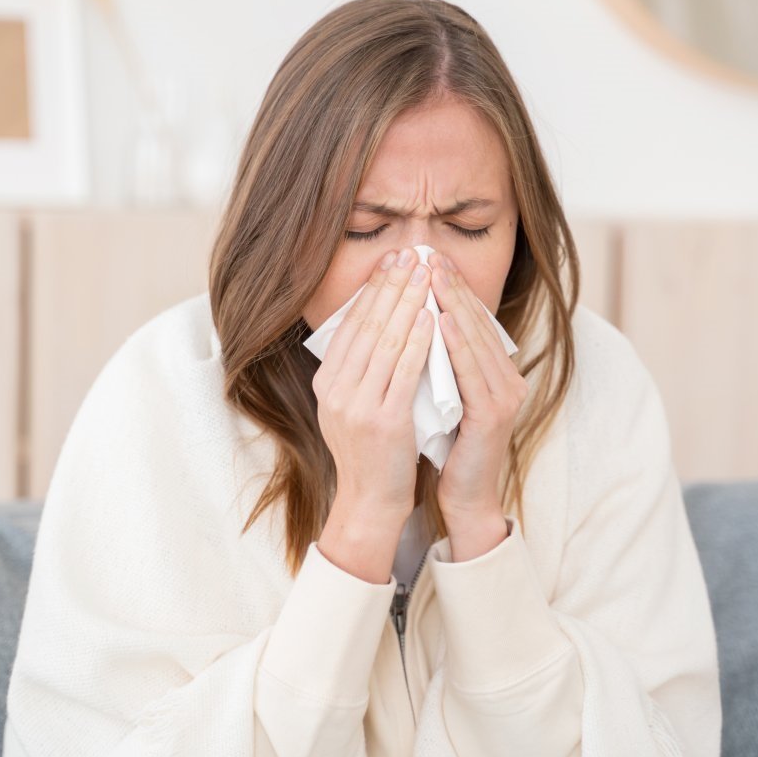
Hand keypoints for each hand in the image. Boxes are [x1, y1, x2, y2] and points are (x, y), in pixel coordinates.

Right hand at [312, 247, 434, 528]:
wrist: (371, 501)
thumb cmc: (370, 452)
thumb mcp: (350, 406)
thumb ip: (358, 369)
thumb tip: (375, 322)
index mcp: (327, 384)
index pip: (350, 325)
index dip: (371, 290)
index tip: (390, 262)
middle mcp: (336, 391)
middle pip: (366, 326)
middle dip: (390, 286)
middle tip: (410, 255)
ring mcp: (358, 406)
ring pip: (386, 342)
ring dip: (407, 303)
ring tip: (424, 275)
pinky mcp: (384, 421)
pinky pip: (403, 371)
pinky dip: (418, 342)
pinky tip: (430, 318)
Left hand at [426, 251, 530, 522]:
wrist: (463, 497)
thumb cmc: (447, 446)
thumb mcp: (442, 395)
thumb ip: (437, 363)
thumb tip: (412, 323)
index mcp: (494, 373)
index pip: (472, 321)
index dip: (453, 289)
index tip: (430, 259)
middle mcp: (507, 379)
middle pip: (477, 323)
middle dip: (452, 287)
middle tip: (431, 255)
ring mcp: (504, 397)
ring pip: (475, 341)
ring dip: (453, 305)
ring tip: (433, 276)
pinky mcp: (493, 416)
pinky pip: (472, 372)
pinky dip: (457, 344)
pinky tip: (440, 320)